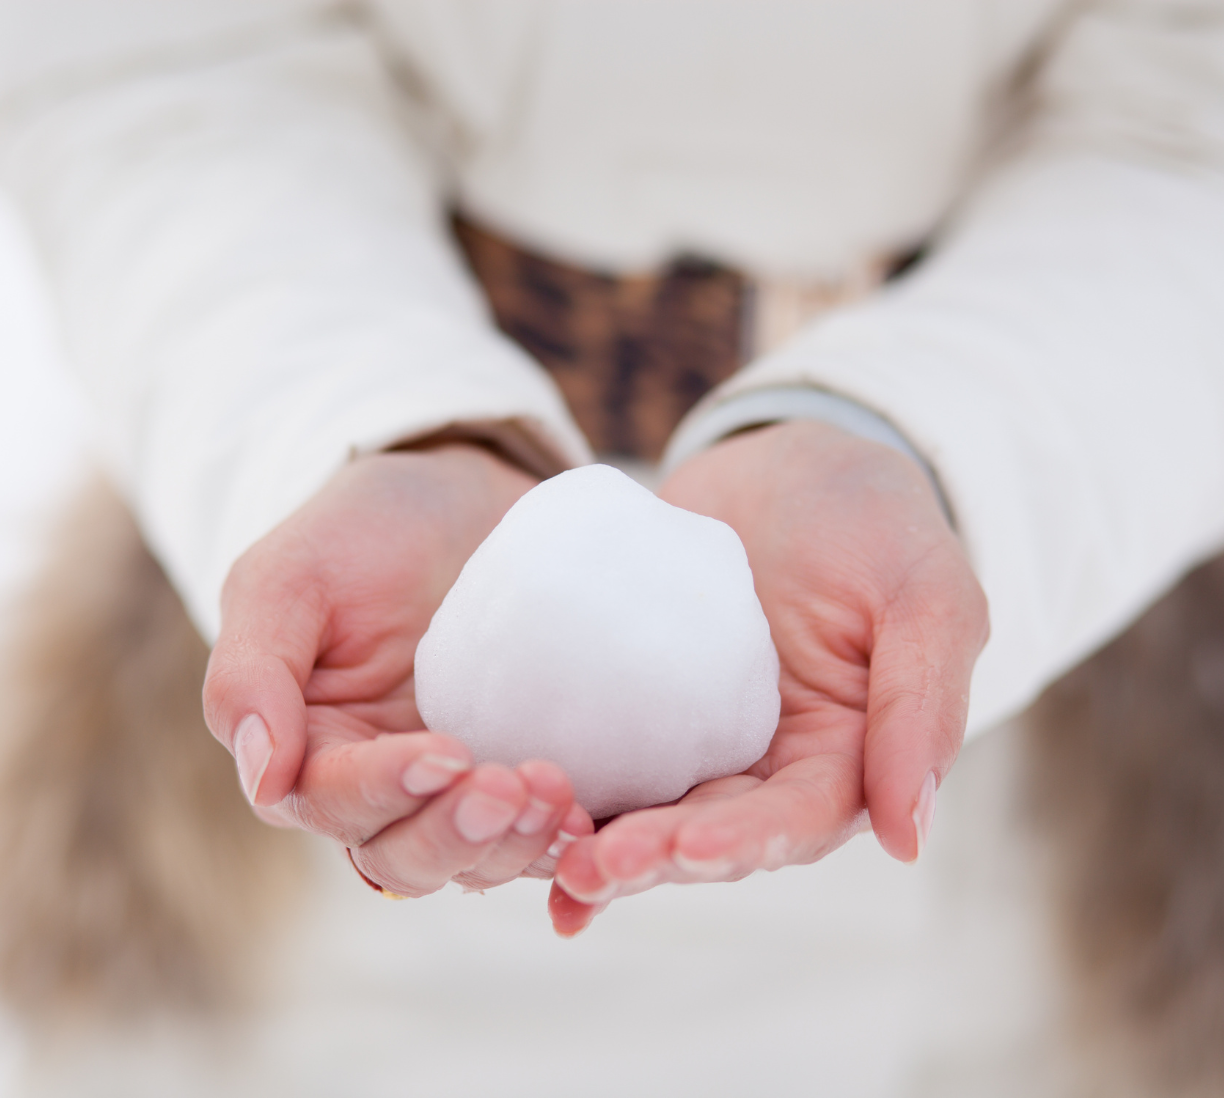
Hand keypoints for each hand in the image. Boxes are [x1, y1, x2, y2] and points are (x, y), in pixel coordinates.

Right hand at [203, 445, 591, 897]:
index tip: (447, 751)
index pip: (332, 802)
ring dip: (513, 845)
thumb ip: (252, 674)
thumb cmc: (360, 529)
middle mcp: (378, 786)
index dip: (386, 791)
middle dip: (456, 835)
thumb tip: (264, 780)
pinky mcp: (517, 776)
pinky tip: (588, 820)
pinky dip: (557, 842)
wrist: (459, 495)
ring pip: (470, 863)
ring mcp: (454, 789)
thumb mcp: (287, 577)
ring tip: (557, 794)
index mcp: (309, 747)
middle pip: (402, 858)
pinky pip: (534, 838)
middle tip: (510, 786)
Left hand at [549, 421, 987, 933]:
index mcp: (839, 760)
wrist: (790, 462)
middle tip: (590, 866)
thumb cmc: (876, 521)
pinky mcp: (630, 697)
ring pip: (643, 805)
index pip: (792, 821)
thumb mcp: (926, 596)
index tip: (683, 847)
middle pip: (706, 831)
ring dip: (595, 840)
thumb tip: (909, 838)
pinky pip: (595, 745)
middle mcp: (761, 766)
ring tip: (546, 856)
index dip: (740, 841)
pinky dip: (557, 783)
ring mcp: (690, 735)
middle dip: (651, 858)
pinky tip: (503, 800)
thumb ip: (922, 707)